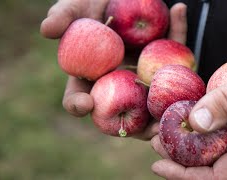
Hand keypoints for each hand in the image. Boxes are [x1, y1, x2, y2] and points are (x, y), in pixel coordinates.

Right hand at [40, 0, 187, 139]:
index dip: (79, 105)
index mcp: (93, 76)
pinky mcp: (167, 56)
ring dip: (169, 108)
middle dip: (139, 128)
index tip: (85, 105)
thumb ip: (65, 16)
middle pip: (126, 111)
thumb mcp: (78, 6)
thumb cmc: (94, 4)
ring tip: (177, 111)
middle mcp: (119, 81)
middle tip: (151, 132)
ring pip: (157, 96)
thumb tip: (47, 29)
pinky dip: (179, 34)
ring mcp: (144, 73)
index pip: (81, 97)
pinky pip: (176, 51)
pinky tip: (180, 26)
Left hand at [151, 38, 226, 178]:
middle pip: (215, 166)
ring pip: (219, 151)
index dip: (186, 175)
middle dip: (182, 158)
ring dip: (191, 144)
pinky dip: (205, 130)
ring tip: (167, 128)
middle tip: (157, 139)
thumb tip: (195, 123)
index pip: (220, 176)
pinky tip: (191, 117)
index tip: (160, 165)